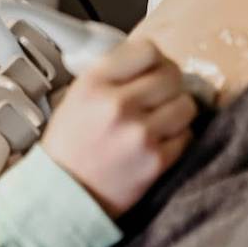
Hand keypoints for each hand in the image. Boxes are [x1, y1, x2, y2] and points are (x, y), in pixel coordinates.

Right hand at [41, 38, 198, 218]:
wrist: (61, 196)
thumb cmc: (68, 146)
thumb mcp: (75, 99)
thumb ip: (111, 77)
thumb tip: (153, 64)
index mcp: (94, 83)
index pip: (148, 50)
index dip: (154, 61)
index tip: (151, 72)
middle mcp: (117, 104)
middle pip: (172, 75)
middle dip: (169, 86)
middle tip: (158, 99)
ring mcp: (139, 133)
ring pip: (186, 105)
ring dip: (176, 113)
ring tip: (157, 124)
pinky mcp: (156, 160)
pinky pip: (186, 136)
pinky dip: (175, 139)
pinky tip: (154, 145)